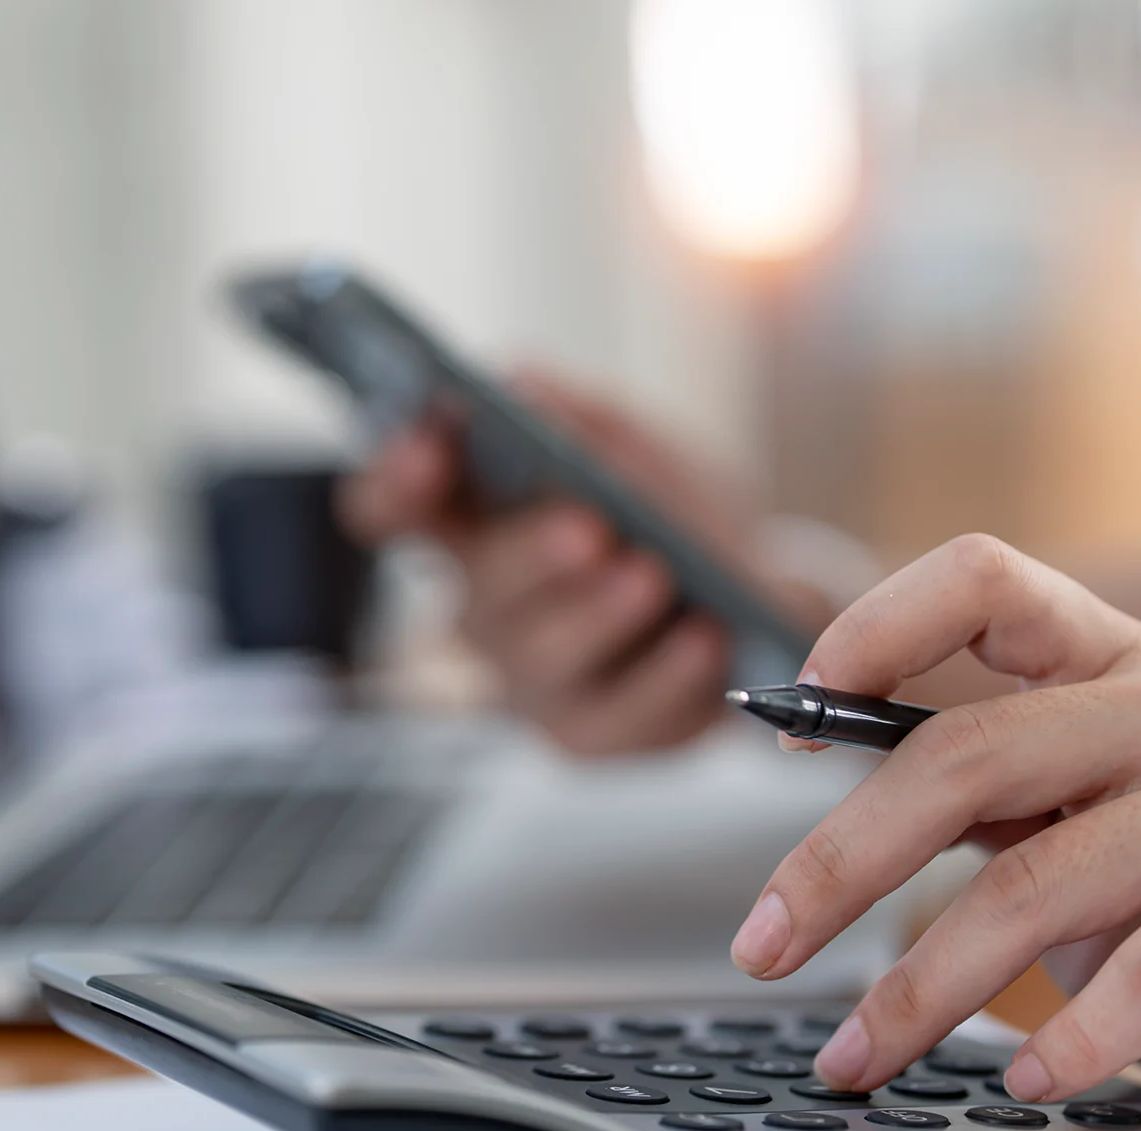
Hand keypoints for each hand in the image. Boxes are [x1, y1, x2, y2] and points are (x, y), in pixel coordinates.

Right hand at [337, 372, 813, 754]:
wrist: (752, 603)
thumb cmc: (668, 517)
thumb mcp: (631, 449)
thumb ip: (575, 420)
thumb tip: (519, 385)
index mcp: (469, 525)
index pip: (388, 508)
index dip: (392, 478)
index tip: (428, 441)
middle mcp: (483, 609)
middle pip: (480, 587)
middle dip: (531, 555)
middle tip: (585, 527)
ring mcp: (528, 682)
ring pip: (544, 657)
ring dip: (600, 615)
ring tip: (652, 574)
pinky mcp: (587, 735)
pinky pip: (620, 715)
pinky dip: (669, 674)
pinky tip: (705, 635)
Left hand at [733, 534, 1140, 1130]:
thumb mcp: (1064, 847)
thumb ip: (972, 807)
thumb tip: (811, 829)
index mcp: (1117, 664)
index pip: (987, 579)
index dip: (876, 629)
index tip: (789, 718)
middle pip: (971, 751)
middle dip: (841, 860)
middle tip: (765, 945)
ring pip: (1040, 879)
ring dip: (926, 988)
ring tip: (861, 1055)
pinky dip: (1072, 1041)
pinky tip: (1028, 1082)